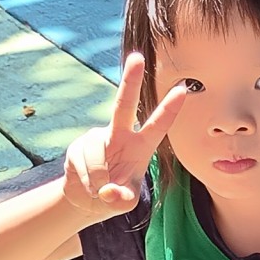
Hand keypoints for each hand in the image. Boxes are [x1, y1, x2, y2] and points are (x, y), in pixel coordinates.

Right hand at [62, 52, 186, 216]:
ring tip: (99, 190)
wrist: (87, 199)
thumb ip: (123, 199)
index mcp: (141, 145)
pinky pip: (81, 165)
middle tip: (137, 57)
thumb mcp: (126, 202)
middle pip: (124, 104)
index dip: (169, 108)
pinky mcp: (77, 146)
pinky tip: (86, 185)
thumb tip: (108, 190)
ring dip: (97, 179)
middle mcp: (119, 134)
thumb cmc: (116, 196)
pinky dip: (85, 182)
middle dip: (130, 80)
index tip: (183, 89)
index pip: (158, 125)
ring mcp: (96, 138)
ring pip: (96, 154)